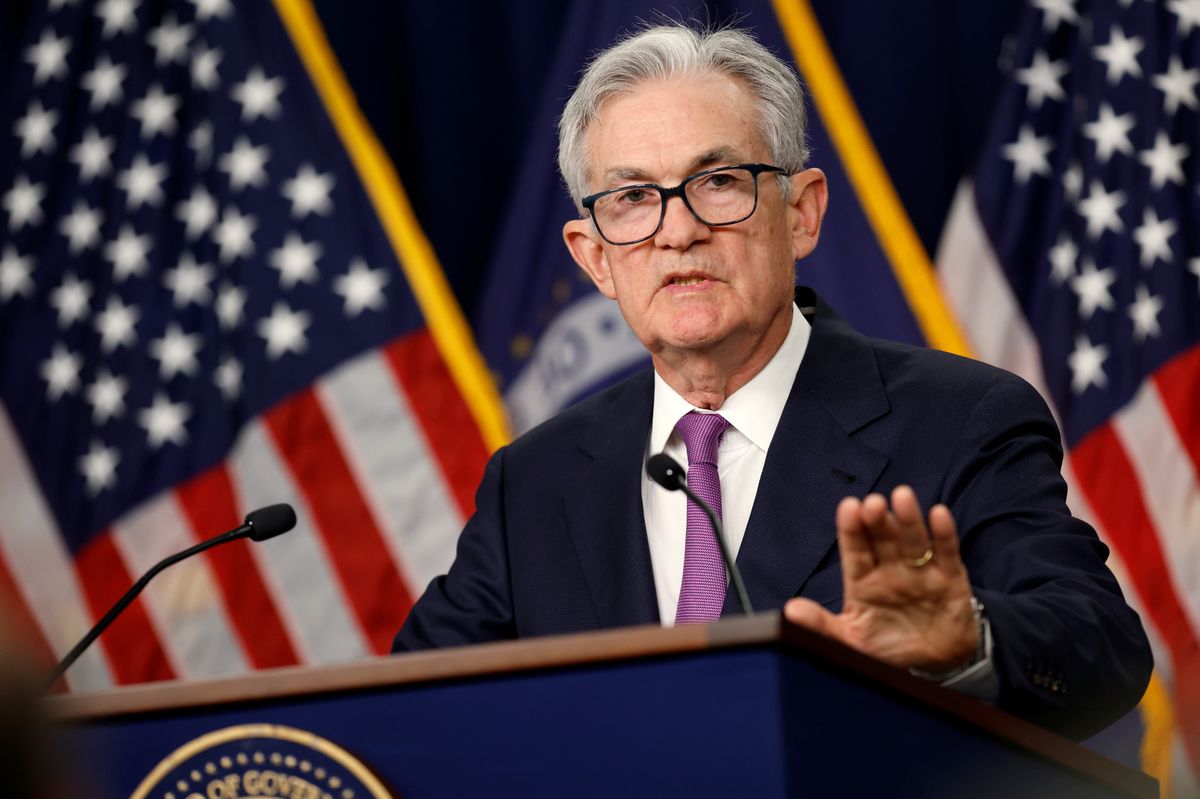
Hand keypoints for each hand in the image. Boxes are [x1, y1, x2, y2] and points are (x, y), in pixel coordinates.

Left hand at [784, 486, 978, 671]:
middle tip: (872, 504)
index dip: (851, 529)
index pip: (854, 550)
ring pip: (913, 540)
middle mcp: (890, 569)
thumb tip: (791, 611)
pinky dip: (944, 534)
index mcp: (863, 580)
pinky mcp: (950, 579)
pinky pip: (947, 553)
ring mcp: (920, 572)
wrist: (934, 663)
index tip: (848, 508)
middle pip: (882, 539)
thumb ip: (821, 626)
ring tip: (902, 498)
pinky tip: (938, 515)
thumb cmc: (888, 646)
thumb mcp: (851, 641)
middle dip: (876, 521)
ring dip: (908, 520)